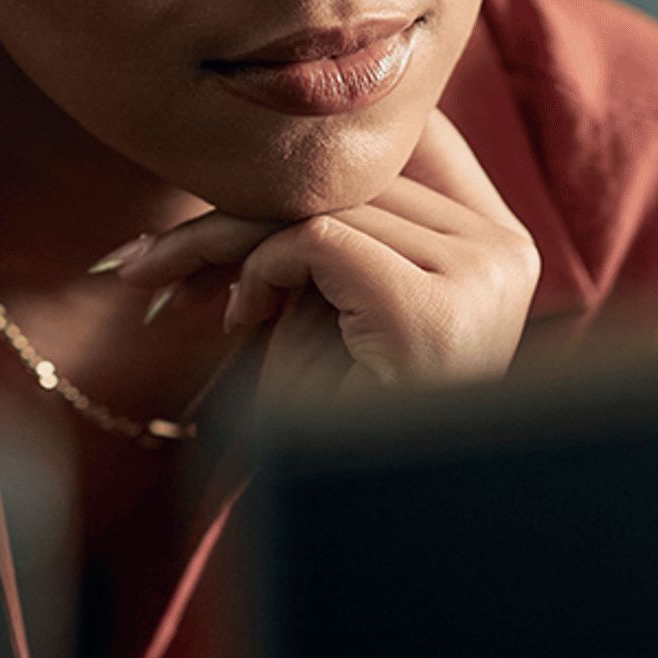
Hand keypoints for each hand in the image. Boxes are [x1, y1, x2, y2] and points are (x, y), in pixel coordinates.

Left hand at [103, 112, 539, 401]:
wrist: (363, 521)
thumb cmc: (339, 419)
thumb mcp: (333, 302)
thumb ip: (322, 227)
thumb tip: (246, 143)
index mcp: (500, 244)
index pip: (414, 136)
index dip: (317, 149)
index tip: (231, 182)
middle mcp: (505, 250)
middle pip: (352, 173)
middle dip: (238, 204)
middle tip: (152, 248)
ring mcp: (480, 275)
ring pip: (320, 202)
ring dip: (228, 241)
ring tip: (185, 289)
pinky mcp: (431, 305)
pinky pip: (315, 240)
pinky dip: (259, 271)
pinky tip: (243, 317)